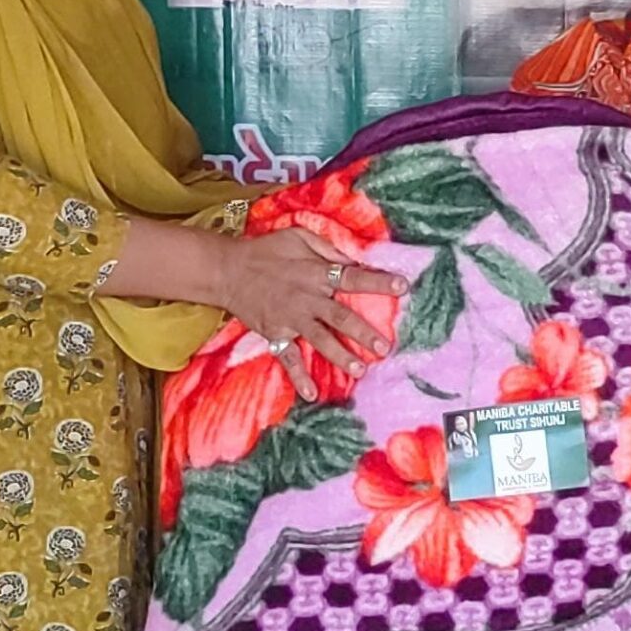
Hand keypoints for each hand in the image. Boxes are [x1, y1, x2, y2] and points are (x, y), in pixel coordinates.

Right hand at [215, 229, 406, 399]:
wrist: (227, 270)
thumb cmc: (266, 251)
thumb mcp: (297, 236)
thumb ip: (326, 247)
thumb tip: (352, 260)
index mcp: (315, 272)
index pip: (353, 277)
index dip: (378, 282)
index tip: (403, 287)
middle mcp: (306, 298)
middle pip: (340, 317)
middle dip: (363, 332)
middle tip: (384, 347)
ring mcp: (290, 319)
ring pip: (319, 340)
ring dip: (340, 355)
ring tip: (360, 369)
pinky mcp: (275, 334)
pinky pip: (288, 357)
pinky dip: (298, 376)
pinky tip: (311, 394)